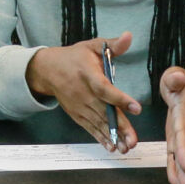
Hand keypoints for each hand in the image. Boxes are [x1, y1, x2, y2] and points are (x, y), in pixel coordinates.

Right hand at [25, 31, 141, 151]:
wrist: (48, 70)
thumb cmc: (75, 57)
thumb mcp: (93, 46)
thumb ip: (112, 44)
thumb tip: (129, 36)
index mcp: (88, 74)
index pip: (105, 88)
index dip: (120, 99)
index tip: (136, 108)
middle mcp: (83, 93)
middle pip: (104, 112)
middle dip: (120, 127)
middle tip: (133, 140)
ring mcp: (79, 106)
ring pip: (99, 123)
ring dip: (113, 137)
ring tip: (126, 147)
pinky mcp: (77, 115)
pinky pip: (90, 128)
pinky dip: (101, 138)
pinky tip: (112, 147)